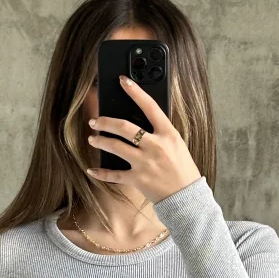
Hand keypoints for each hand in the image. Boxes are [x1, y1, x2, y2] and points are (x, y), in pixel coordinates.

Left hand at [86, 75, 201, 203]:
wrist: (187, 197)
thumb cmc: (183, 170)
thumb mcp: (177, 145)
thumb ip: (161, 133)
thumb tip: (141, 122)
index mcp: (168, 134)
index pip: (150, 107)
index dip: (135, 91)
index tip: (123, 81)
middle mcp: (155, 146)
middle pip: (124, 127)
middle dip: (105, 122)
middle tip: (95, 121)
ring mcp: (145, 163)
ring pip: (115, 147)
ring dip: (100, 141)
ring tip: (93, 138)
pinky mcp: (138, 179)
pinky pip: (114, 175)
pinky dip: (101, 172)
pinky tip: (91, 169)